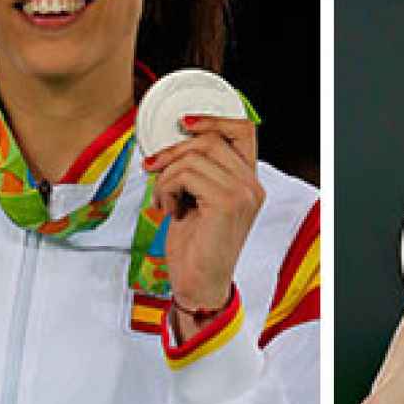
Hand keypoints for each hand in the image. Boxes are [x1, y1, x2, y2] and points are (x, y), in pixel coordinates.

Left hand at [143, 114, 264, 326]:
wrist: (198, 285)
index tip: (183, 122)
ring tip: (165, 200)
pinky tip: (169, 210)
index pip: (242, 129)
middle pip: (210, 139)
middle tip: (152, 167)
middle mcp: (251, 185)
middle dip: (173, 151)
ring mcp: (242, 194)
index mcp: (248, 181)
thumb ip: (196, 171)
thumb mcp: (196, 200)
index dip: (212, 119)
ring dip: (166, 176)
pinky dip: (167, 189)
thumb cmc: (196, 247)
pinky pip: (185, 174)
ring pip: (193, 156)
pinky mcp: (226, 203)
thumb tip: (170, 144)